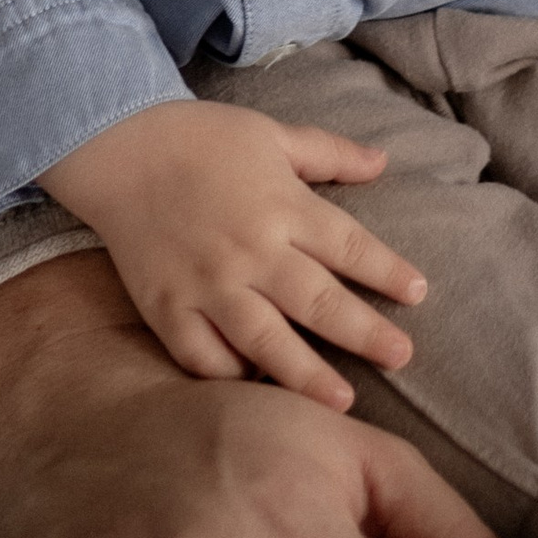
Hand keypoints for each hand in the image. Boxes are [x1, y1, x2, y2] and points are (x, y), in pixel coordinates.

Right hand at [42, 98, 428, 412]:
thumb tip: (382, 163)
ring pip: (266, 341)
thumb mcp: (271, 135)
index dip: (387, 271)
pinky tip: (256, 392)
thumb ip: (328, 154)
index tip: (419, 294)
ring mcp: (208, 284)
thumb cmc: (200, 137)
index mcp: (282, 205)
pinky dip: (230, 376)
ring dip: (307, 374)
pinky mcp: (168, 308)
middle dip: (365, 333)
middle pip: (319, 302)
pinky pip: (203, 356)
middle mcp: (251, 250)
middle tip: (402, 357)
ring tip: (342, 402)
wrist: (118, 147)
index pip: (348, 246)